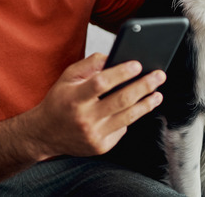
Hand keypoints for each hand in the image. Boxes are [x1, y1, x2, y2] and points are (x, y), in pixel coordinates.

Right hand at [25, 53, 165, 158]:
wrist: (45, 134)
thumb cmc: (60, 100)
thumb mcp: (68, 77)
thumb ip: (90, 64)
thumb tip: (114, 56)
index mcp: (74, 98)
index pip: (101, 83)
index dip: (121, 73)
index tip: (138, 64)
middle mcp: (85, 118)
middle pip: (121, 100)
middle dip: (144, 86)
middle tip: (159, 75)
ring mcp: (94, 135)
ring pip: (128, 117)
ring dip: (147, 103)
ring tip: (158, 92)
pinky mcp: (101, 146)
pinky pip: (122, 128)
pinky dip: (131, 116)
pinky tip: (138, 107)